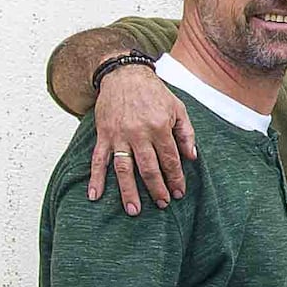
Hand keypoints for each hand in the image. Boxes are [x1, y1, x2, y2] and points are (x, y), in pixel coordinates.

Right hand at [90, 67, 193, 211]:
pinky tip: (94, 195)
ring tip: (134, 210)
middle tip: (163, 204)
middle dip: (157, 188)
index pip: (170, 160)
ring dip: (128, 191)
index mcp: (160, 127)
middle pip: (148, 168)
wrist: (124, 76)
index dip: (176, 178)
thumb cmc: (155, 93)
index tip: (179, 193)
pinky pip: (97, 160)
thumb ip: (186, 134)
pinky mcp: (103, 135)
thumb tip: (192, 158)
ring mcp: (118, 136)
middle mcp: (138, 134)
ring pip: (123, 169)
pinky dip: (95, 178)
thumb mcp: (178, 109)